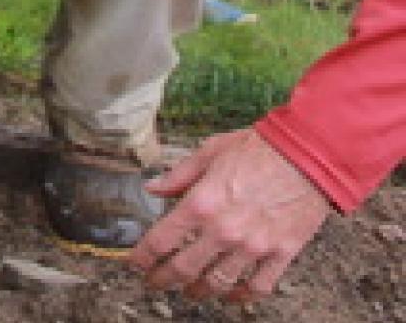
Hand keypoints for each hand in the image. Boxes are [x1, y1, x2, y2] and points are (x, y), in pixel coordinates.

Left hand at [128, 127, 332, 303]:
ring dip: (199, 291)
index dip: (142, 256)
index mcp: (201, 204)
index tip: (135, 263)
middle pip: (184, 268)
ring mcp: (253, 246)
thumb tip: (151, 188)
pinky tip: (232, 296)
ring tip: (190, 292)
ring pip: (218, 282)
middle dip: (163, 279)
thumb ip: (178, 175)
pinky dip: (242, 296)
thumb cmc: (259, 149)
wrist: (310, 155)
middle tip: (155, 283)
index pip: (160, 240)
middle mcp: (223, 231)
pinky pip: (259, 286)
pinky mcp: (282, 253)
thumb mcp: (209, 152)